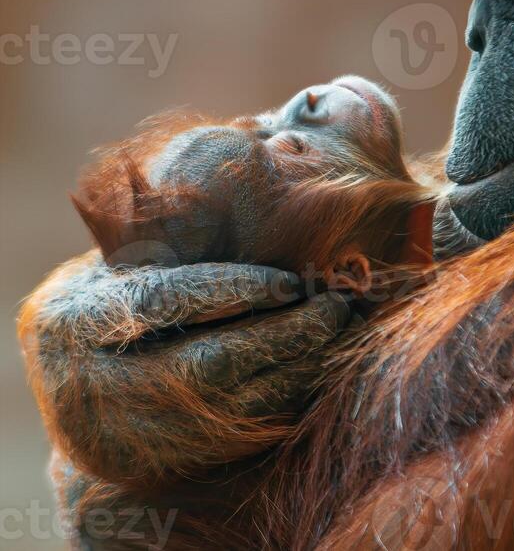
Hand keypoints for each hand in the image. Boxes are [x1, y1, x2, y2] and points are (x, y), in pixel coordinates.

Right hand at [19, 251, 350, 483]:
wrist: (71, 379)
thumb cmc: (108, 295)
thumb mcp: (119, 263)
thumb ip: (170, 238)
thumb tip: (253, 152)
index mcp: (76, 321)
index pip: (163, 301)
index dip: (231, 290)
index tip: (289, 280)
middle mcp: (93, 386)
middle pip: (206, 365)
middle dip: (281, 336)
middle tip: (333, 305)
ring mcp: (125, 437)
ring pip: (229, 410)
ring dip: (294, 370)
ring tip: (334, 331)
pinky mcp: (159, 468)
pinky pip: (234, 439)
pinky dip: (281, 403)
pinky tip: (313, 369)